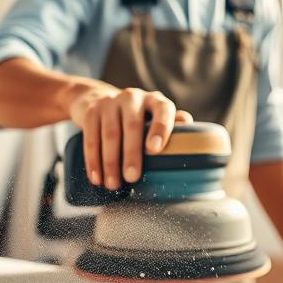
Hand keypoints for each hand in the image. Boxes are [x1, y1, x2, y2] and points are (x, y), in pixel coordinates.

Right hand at [64, 83, 191, 189]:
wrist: (97, 98)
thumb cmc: (136, 116)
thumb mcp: (154, 117)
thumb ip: (172, 125)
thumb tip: (191, 138)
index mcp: (154, 100)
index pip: (162, 110)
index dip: (160, 128)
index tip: (154, 150)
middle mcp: (133, 97)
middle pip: (132, 126)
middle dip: (131, 154)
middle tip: (132, 178)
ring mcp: (110, 102)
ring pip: (110, 134)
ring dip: (110, 162)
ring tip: (113, 184)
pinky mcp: (91, 111)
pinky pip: (91, 137)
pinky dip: (93, 160)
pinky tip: (96, 177)